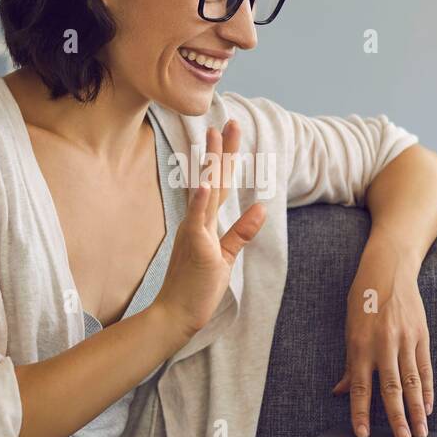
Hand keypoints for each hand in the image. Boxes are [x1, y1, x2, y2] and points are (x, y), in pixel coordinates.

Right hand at [152, 119, 265, 341]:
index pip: (219, 184)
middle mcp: (198, 222)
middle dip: (222, 151)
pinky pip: (198, 219)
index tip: (228, 134)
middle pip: (214, 180)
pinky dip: (201, 199)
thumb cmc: (197, 288)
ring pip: (206, 192)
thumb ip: (242, 232)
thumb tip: (260, 207)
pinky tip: (206, 180)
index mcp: (205, 223)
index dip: (225, 160)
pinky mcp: (195, 246)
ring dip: (210, 165)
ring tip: (214, 137)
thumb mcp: (225, 256)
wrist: (176, 314)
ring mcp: (195, 232)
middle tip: (228, 122)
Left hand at [332, 237, 433, 436]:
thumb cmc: (364, 298)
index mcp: (360, 344)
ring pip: (411, 382)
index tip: (363, 434)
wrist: (389, 268)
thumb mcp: (350, 327)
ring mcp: (405, 340)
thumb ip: (349, 362)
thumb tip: (342, 391)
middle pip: (391, 388)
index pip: (360, 387)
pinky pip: (425, 368)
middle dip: (396, 417)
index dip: (361, 412)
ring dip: (415, 410)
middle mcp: (383, 344)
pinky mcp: (421, 336)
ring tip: (420, 430)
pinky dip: (427, 389)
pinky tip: (427, 406)